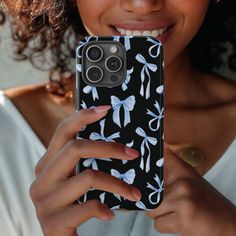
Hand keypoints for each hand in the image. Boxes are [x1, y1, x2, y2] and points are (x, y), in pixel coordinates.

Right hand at [29, 105, 140, 235]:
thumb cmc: (73, 203)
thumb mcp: (75, 178)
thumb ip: (85, 161)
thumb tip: (118, 142)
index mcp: (47, 164)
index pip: (63, 131)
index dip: (83, 116)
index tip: (106, 108)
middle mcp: (42, 178)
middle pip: (76, 148)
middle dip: (109, 148)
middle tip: (133, 154)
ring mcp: (45, 201)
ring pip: (88, 177)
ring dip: (118, 185)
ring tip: (134, 192)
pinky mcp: (53, 223)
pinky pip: (87, 206)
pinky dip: (104, 208)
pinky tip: (110, 213)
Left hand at [146, 144, 235, 235]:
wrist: (229, 227)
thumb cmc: (210, 206)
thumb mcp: (192, 182)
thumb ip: (173, 170)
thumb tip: (161, 149)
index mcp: (184, 172)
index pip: (163, 155)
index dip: (155, 154)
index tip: (146, 150)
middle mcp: (183, 182)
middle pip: (149, 190)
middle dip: (155, 201)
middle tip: (170, 203)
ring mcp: (182, 199)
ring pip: (151, 209)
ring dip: (161, 215)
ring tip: (176, 213)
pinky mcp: (183, 218)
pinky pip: (158, 224)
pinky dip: (166, 226)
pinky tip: (180, 222)